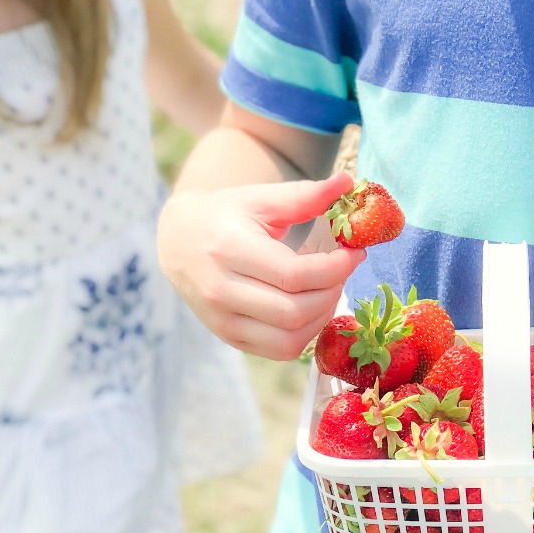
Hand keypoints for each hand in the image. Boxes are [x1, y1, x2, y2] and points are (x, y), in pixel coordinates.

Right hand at [157, 172, 365, 358]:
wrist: (178, 241)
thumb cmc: (226, 216)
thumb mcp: (260, 199)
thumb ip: (304, 195)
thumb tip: (348, 182)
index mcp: (228, 250)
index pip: (294, 275)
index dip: (335, 268)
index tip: (355, 253)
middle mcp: (221, 291)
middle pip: (294, 311)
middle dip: (332, 292)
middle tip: (343, 271)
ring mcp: (223, 321)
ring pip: (290, 339)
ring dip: (322, 317)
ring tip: (328, 289)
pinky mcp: (230, 338)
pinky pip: (281, 350)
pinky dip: (306, 334)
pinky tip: (311, 309)